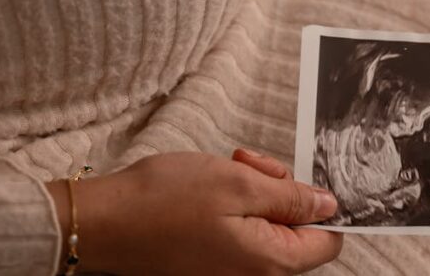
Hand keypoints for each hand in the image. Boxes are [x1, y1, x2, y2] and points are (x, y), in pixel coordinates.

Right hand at [45, 150, 342, 275]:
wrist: (100, 222)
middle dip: (280, 189)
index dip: (321, 206)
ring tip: (228, 168)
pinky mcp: (210, 263)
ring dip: (255, 190)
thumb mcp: (239, 184)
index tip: (298, 179)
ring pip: (268, 224)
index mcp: (269, 263)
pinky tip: (213, 183)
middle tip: (251, 165)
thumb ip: (291, 197)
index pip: (327, 241)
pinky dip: (235, 204)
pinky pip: (242, 232)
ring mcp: (229, 272)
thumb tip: (329, 206)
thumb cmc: (164, 201)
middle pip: (296, 229)